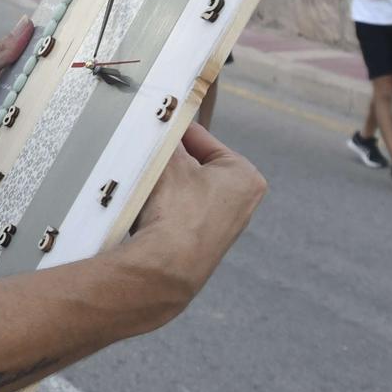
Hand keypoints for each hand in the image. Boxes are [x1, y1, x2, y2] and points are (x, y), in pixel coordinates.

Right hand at [121, 124, 265, 314]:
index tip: (154, 127)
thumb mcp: (168, 161)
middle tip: (146, 155)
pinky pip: (181, 212)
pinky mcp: (204, 243)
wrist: (166, 265)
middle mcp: (243, 202)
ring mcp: (224, 226)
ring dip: (165, 183)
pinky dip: (164, 205)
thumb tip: (162, 126)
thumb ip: (167, 138)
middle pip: (195, 164)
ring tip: (146, 182)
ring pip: (186, 189)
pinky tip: (148, 207)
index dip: (174, 132)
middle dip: (169, 160)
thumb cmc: (176, 210)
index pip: (202, 138)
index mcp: (245, 175)